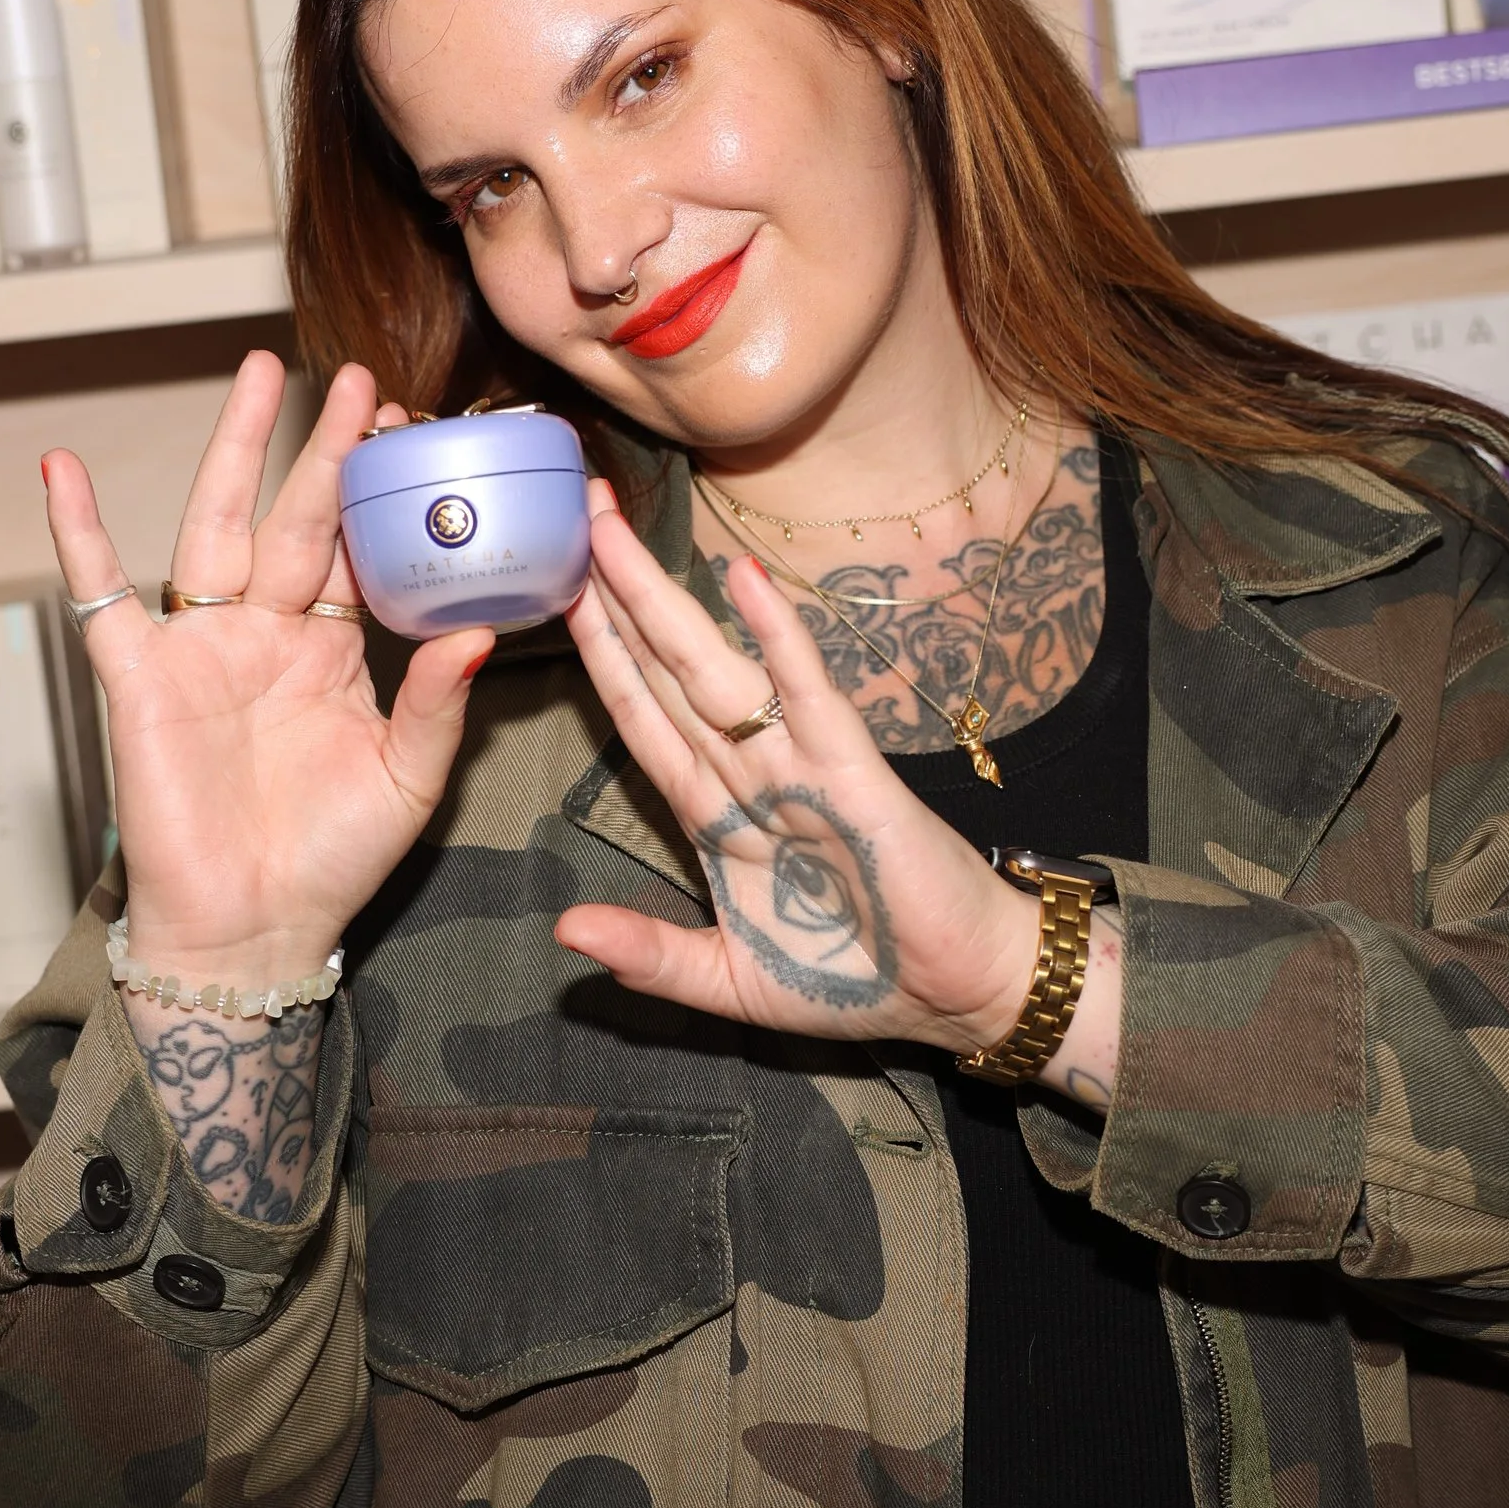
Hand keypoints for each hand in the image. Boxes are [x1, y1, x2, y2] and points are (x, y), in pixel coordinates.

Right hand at [43, 353, 489, 983]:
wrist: (251, 932)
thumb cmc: (329, 860)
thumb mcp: (408, 779)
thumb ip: (438, 703)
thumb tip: (475, 631)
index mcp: (334, 651)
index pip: (360, 550)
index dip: (382, 493)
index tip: (414, 429)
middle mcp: (269, 634)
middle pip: (297, 517)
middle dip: (325, 447)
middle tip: (357, 376)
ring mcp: (203, 647)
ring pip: (217, 526)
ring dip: (233, 450)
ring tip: (257, 374)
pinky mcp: (141, 677)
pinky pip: (102, 595)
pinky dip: (76, 533)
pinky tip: (60, 471)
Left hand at [558, 491, 1042, 1056]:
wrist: (958, 996)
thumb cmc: (857, 982)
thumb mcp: (731, 984)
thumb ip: (652, 957)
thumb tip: (566, 930)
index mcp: (717, 817)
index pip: (640, 717)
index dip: (596, 654)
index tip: (550, 589)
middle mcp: (750, 776)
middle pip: (664, 673)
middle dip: (613, 596)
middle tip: (573, 511)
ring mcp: (800, 767)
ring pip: (714, 672)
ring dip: (661, 601)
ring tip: (612, 531)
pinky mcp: (856, 776)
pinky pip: (807, 698)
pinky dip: (777, 639)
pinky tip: (742, 579)